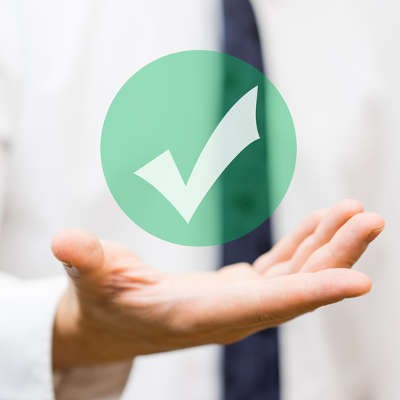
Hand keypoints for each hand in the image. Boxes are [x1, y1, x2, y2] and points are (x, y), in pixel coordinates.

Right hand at [52, 199, 383, 367]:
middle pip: (294, 290)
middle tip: (370, 218)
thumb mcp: (89, 280)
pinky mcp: (238, 291)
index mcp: (199, 318)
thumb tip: (63, 241)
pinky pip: (281, 269)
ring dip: (328, 246)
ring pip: (295, 277)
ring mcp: (238, 304)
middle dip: (336, 256)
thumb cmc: (101, 303)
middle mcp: (229, 317)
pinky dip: (305, 247)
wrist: (111, 323)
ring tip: (356, 213)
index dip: (309, 293)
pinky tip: (322, 225)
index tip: (359, 281)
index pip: (263, 307)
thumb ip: (84, 262)